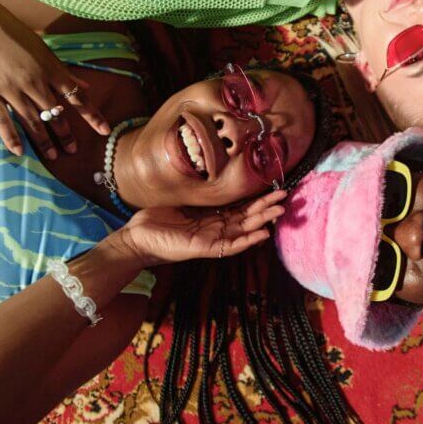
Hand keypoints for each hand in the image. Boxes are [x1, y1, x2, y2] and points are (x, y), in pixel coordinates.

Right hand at [0, 0, 109, 158]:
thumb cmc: (9, 31)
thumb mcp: (41, 47)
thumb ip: (62, 70)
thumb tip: (85, 86)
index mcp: (48, 68)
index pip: (76, 96)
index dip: (91, 114)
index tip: (104, 130)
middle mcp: (32, 80)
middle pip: (55, 112)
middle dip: (66, 133)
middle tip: (74, 150)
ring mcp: (9, 87)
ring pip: (32, 120)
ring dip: (44, 141)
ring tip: (54, 156)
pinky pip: (1, 119)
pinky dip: (11, 137)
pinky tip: (18, 151)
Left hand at [117, 190, 286, 267]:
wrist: (136, 237)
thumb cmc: (156, 219)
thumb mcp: (182, 201)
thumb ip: (200, 195)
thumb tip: (214, 175)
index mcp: (211, 217)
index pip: (240, 208)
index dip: (257, 200)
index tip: (272, 189)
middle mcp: (215, 229)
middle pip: (246, 217)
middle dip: (266, 207)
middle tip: (286, 197)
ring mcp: (211, 240)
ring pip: (243, 230)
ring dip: (262, 221)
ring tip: (280, 212)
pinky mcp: (204, 248)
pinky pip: (230, 245)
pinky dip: (247, 239)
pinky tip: (262, 233)